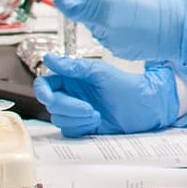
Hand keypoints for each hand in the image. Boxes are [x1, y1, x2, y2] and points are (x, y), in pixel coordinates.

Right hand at [31, 54, 178, 135]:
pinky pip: (67, 129)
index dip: (43, 91)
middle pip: (51, 103)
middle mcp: (73, 93)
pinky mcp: (80, 125)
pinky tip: (96, 122)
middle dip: (69, 107)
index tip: (49, 97)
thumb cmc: (127, 88)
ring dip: (77, 118)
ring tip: (97, 114)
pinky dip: (80, 126)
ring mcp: (76, 110)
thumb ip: (73, 67)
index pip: (46, 84)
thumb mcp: (100, 73)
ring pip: (58, 117)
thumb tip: (49, 58)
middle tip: (89, 107)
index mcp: (75, 78)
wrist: (144, 110)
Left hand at [33, 0, 186, 63]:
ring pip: (90, 23)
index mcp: (110, 1)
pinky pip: (102, 35)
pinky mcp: (113, 51)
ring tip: (124, 11)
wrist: (182, 32)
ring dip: (96, 15)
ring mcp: (108, 39)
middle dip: (70, 2)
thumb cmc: (162, 5)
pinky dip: (108, 28)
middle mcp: (105, 22)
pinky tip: (127, 25)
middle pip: (77, 10)